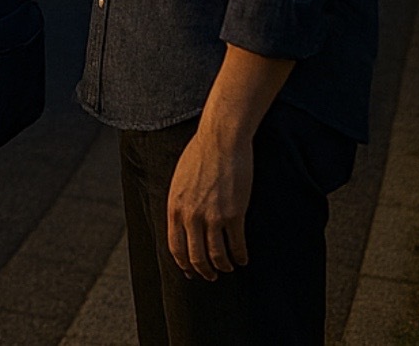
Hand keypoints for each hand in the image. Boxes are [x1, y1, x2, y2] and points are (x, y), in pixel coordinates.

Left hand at [166, 124, 252, 279]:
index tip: (190, 271)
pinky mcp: (234, 214)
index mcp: (174, 207)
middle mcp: (191, 216)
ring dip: (224, 266)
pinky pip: (237, 245)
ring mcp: (213, 216)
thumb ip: (180, 204)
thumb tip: (183, 223)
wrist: (220, 141)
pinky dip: (241, 256)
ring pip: (217, 256)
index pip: (175, 246)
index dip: (184, 263)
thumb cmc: (200, 156)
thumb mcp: (179, 182)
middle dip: (204, 271)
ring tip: (229, 268)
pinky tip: (244, 258)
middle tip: (212, 276)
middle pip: (196, 256)